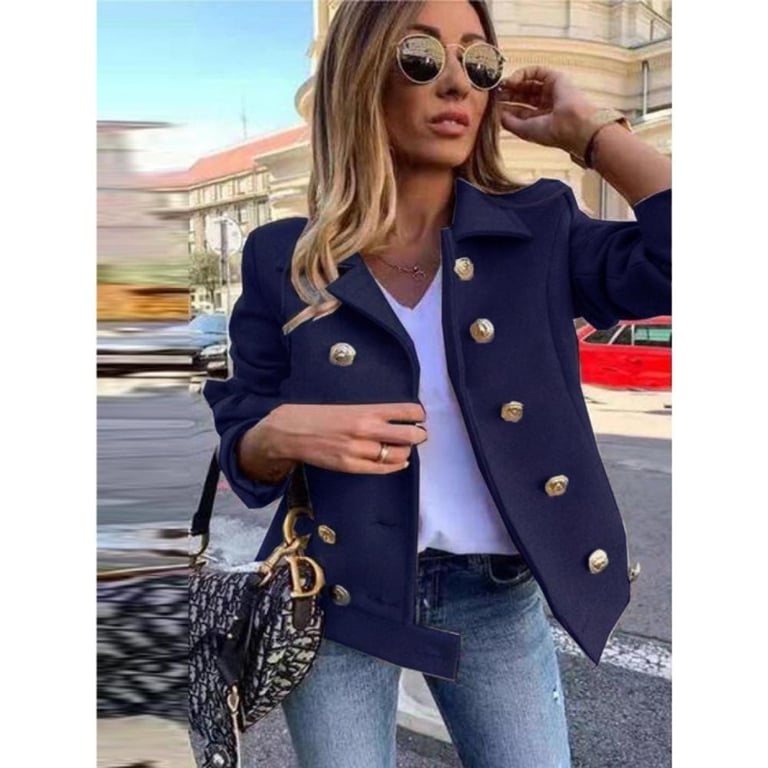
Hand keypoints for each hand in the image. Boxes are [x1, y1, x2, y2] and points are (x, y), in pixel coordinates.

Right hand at [260, 402, 427, 474]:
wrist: (291, 431)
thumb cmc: (320, 416)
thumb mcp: (349, 406)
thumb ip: (373, 413)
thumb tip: (400, 418)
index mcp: (367, 410)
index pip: (408, 411)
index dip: (419, 415)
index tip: (419, 417)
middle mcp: (366, 429)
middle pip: (410, 435)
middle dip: (419, 435)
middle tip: (419, 434)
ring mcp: (359, 450)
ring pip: (398, 454)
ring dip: (406, 451)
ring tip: (403, 447)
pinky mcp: (351, 466)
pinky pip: (382, 469)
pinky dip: (396, 465)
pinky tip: (399, 461)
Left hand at [493, 65, 596, 156]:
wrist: (572, 125)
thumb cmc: (551, 132)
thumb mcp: (524, 130)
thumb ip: (509, 122)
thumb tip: (497, 113)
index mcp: (540, 119)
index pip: (519, 110)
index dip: (505, 106)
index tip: (492, 104)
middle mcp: (545, 105)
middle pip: (522, 95)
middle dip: (508, 93)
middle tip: (494, 93)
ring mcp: (551, 91)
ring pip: (528, 83)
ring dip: (513, 83)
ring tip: (501, 86)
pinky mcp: (555, 78)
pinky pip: (536, 71)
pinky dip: (522, 73)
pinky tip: (512, 80)